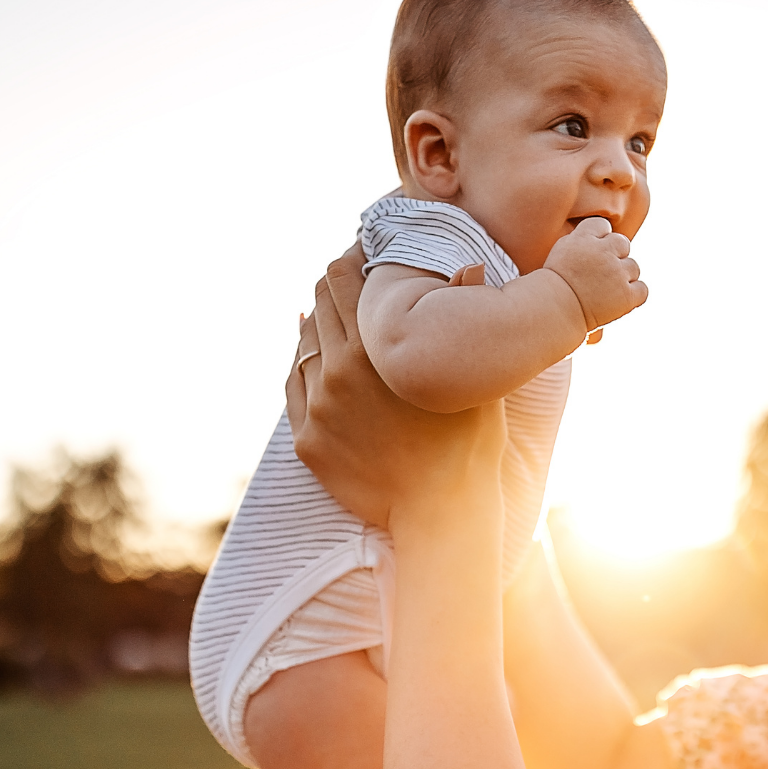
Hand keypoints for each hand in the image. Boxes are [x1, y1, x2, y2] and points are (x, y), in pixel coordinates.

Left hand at [292, 245, 506, 535]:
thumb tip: (470, 265)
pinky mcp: (307, 441)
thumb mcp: (474, 377)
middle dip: (336, 285)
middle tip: (356, 281)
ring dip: (319, 326)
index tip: (367, 254)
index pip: (343, 277)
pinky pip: (294, 388)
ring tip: (342, 321)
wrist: (442, 514)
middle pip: (318, 302)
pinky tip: (316, 358)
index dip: (353, 258)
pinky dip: (303, 367)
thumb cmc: (469, 444)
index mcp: (374, 349)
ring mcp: (316, 408)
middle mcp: (336, 372)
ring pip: (303, 344)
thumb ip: (464, 316)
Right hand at [542, 217, 646, 331]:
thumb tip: (599, 238)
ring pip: (633, 267)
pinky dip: (634, 296)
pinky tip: (618, 302)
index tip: (593, 253)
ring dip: (624, 277)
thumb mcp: (560, 253)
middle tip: (601, 275)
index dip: (601, 239)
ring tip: (605, 292)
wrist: (552, 312)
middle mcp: (603, 251)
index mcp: (583, 238)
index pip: (602, 225)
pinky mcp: (627, 295)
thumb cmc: (551, 288)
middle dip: (615, 256)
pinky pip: (642, 289)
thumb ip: (580, 241)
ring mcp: (617, 273)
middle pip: (622, 243)